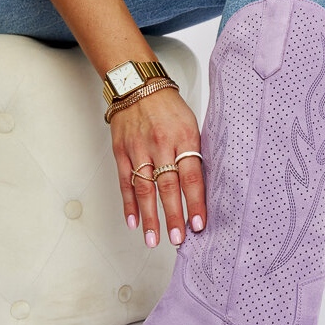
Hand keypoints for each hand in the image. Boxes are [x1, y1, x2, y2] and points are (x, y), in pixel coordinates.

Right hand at [110, 88, 206, 247]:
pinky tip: (133, 223)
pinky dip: (129, 204)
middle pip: (168, 186)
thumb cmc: (169, 107)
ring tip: (154, 240)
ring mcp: (139, 149)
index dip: (196, 202)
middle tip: (177, 239)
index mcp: (185, 138)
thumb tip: (203, 188)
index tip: (199, 224)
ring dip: (150, 218)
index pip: (192, 176)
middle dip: (173, 216)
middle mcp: (161, 145)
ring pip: (144, 189)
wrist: (138, 85)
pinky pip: (125, 182)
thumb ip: (195, 154)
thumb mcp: (192, 125)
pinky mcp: (122, 152)